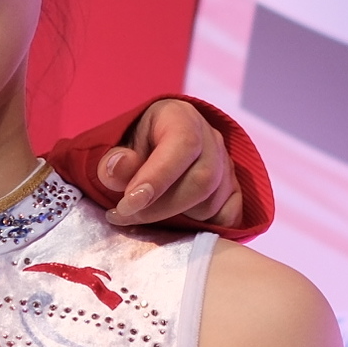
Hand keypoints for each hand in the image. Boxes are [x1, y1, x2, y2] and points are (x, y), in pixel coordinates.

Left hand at [97, 100, 240, 228]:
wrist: (155, 149)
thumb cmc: (134, 148)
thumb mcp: (116, 148)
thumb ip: (114, 163)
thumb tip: (117, 169)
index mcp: (181, 118)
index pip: (182, 145)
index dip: (156, 179)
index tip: (127, 205)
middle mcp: (211, 139)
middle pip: (202, 180)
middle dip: (161, 208)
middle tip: (128, 217)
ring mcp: (227, 165)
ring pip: (212, 203)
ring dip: (177, 219)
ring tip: (146, 218)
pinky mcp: (233, 189)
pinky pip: (228, 218)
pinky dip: (203, 228)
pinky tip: (176, 225)